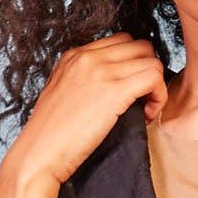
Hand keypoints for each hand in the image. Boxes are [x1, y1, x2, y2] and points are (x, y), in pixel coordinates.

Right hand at [1, 32, 167, 188]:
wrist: (39, 155)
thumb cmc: (49, 136)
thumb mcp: (60, 94)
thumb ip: (82, 81)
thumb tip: (110, 85)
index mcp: (73, 56)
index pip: (120, 42)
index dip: (133, 65)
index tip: (130, 91)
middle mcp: (87, 57)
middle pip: (140, 46)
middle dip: (148, 71)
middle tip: (142, 100)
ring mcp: (100, 71)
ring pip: (151, 61)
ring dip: (155, 86)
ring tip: (143, 111)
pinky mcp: (114, 90)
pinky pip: (154, 77)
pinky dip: (158, 96)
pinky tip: (146, 116)